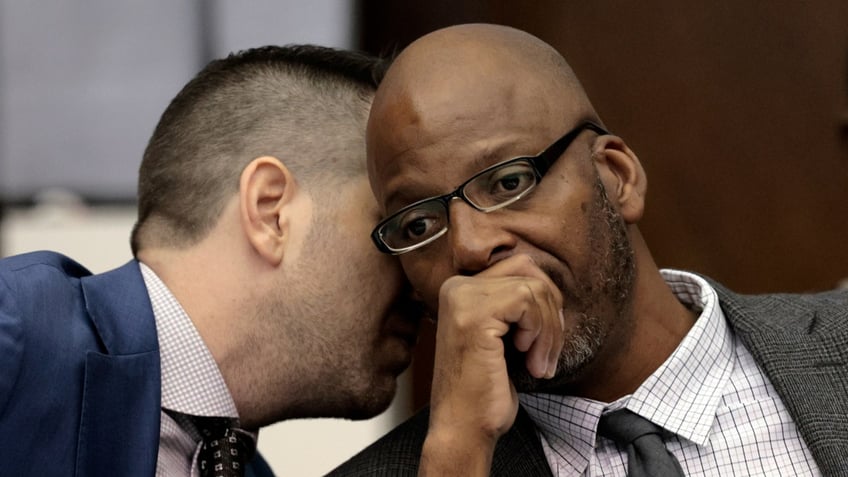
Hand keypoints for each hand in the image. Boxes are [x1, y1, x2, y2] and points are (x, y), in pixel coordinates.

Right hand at [419, 254, 563, 475]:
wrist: (463, 428)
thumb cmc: (485, 390)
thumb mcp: (504, 337)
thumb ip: (516, 305)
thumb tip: (550, 283)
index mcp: (459, 289)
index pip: (519, 267)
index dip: (544, 302)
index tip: (543, 341)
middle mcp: (456, 287)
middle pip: (528, 271)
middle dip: (550, 312)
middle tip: (546, 353)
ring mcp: (462, 298)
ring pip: (533, 288)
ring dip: (549, 330)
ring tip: (539, 363)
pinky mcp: (474, 314)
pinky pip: (528, 301)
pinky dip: (540, 333)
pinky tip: (528, 359)